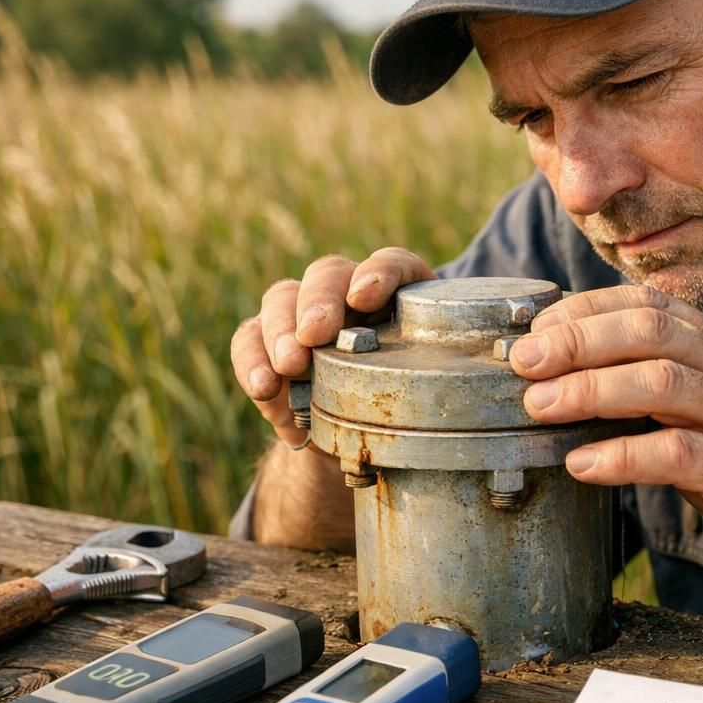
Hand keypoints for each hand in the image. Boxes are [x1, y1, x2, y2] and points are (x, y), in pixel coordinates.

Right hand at [230, 248, 435, 445]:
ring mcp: (299, 312)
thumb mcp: (422, 394)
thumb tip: (453, 395)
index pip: (394, 264)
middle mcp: (345, 292)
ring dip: (283, 330)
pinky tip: (263, 386)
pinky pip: (248, 339)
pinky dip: (252, 361)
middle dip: (320, 302)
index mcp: (395, 295)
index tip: (367, 296)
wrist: (349, 438)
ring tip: (290, 364)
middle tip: (317, 333)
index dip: (381, 272)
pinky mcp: (263, 340)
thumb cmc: (397, 407)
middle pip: (329, 274)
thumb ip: (431, 380)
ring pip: (283, 298)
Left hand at [509, 285, 702, 588]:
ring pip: (659, 382)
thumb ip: (665, 389)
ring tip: (538, 407)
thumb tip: (578, 382)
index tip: (533, 331)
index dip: (584, 311)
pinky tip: (582, 464)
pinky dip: (621, 456)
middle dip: (575, 341)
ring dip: (588, 390)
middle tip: (520, 362)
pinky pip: (676, 454)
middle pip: (647, 330)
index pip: (648, 304)